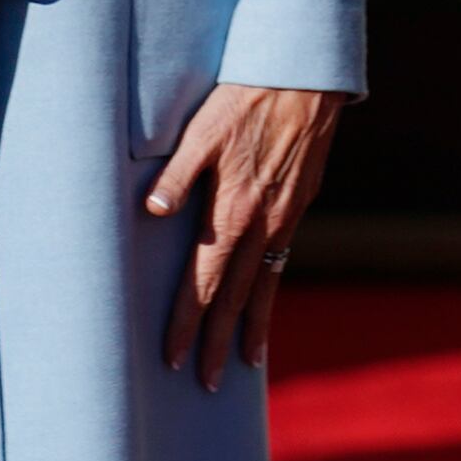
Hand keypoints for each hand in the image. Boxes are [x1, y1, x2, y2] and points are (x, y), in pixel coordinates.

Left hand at [148, 83, 345, 385]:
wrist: (308, 78)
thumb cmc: (247, 98)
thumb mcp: (203, 130)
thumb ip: (179, 174)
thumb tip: (152, 210)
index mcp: (232, 210)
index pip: (203, 282)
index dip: (187, 321)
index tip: (172, 356)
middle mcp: (261, 223)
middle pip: (234, 297)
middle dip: (218, 342)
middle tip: (206, 383)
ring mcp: (286, 216)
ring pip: (265, 285)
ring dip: (251, 327)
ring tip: (245, 362)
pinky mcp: (301, 203)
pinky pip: (283, 260)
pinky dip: (273, 290)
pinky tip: (266, 302)